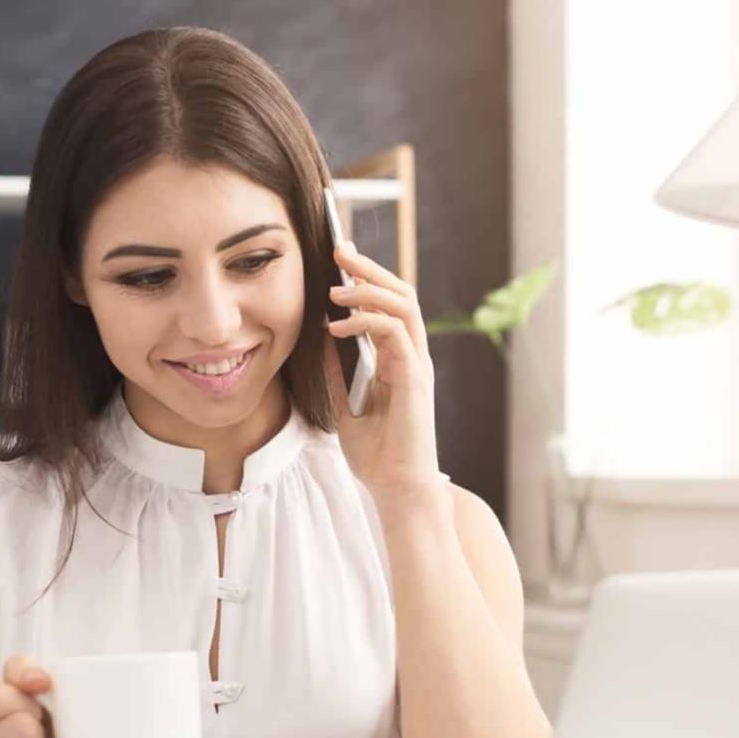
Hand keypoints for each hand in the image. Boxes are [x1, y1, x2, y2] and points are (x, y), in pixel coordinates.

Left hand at [325, 242, 444, 499]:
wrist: (397, 488)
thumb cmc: (378, 457)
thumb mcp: (347, 409)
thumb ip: (338, 376)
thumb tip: (321, 343)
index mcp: (398, 360)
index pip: (388, 305)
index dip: (366, 278)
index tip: (338, 259)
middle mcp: (412, 356)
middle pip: (400, 293)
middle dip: (369, 268)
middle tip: (338, 248)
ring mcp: (417, 364)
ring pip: (403, 305)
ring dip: (368, 288)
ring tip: (336, 287)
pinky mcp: (415, 378)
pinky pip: (395, 333)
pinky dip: (367, 321)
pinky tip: (338, 327)